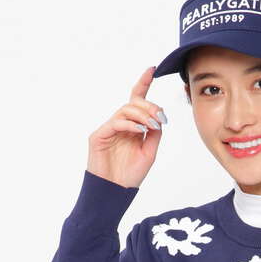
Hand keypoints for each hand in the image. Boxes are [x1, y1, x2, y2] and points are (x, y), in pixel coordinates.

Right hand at [87, 66, 165, 188]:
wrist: (115, 192)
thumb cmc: (130, 175)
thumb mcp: (149, 152)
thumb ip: (154, 134)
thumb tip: (159, 117)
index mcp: (132, 127)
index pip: (137, 101)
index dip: (143, 83)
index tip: (152, 69)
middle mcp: (120, 125)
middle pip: (134, 103)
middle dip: (150, 106)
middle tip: (161, 117)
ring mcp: (108, 129)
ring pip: (126, 110)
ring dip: (142, 115)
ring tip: (152, 125)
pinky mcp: (99, 136)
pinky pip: (115, 123)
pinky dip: (129, 124)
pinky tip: (140, 130)